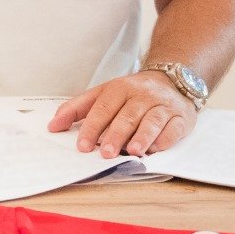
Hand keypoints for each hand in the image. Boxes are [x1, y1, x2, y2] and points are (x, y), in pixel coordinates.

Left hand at [47, 71, 196, 157]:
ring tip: (132, 152)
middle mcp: (141, 95)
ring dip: (142, 137)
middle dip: (115, 134)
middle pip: (127, 115)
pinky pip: (174, 128)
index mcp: (119, 88)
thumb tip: (53, 125)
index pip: (103, 107)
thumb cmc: (131, 94)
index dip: (92, 127)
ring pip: (152, 120)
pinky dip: (165, 139)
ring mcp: (163, 105)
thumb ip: (77, 109)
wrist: (171, 80)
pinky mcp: (181, 117)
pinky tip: (156, 149)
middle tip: (105, 153)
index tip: (83, 146)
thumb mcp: (102, 94)